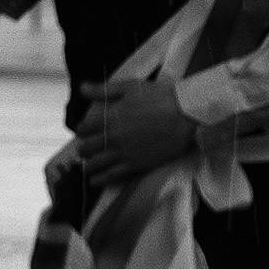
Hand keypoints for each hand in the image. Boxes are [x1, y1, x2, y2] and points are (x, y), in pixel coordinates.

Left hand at [71, 79, 201, 182]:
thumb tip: (82, 88)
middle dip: (84, 148)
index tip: (84, 131)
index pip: (83, 128)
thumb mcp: (130, 87)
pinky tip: (95, 182)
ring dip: (89, 166)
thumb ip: (104, 90)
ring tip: (87, 168)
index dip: (82, 130)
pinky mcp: (136, 164)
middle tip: (85, 150)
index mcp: (109, 117)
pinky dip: (101, 179)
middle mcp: (112, 137)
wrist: (186, 115)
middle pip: (87, 147)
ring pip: (97, 164)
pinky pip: (113, 175)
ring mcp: (124, 153)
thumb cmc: (160, 97)